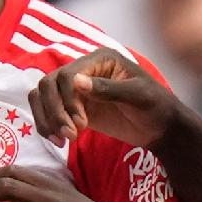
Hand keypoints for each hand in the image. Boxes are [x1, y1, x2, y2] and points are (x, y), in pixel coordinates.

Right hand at [28, 48, 180, 149]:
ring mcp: (76, 90)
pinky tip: (59, 141)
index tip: (81, 124)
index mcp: (100, 60)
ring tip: (62, 140)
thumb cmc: (156, 106)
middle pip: (48, 84)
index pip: (67, 75)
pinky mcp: (73, 108)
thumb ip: (109, 89)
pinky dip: (46, 126)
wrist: (160, 127)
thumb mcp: (138, 96)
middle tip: (70, 135)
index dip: (68, 100)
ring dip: (46, 119)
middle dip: (54, 111)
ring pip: (41, 97)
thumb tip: (76, 82)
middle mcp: (83, 71)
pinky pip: (47, 112)